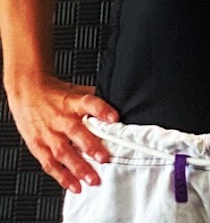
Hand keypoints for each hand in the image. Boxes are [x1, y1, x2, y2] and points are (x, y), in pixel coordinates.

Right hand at [5, 76, 117, 192]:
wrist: (26, 92)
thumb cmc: (54, 93)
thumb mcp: (75, 90)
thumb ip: (93, 99)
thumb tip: (117, 103)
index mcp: (71, 101)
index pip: (88, 103)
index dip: (101, 110)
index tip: (114, 118)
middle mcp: (60, 118)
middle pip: (76, 132)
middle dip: (90, 147)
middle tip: (104, 159)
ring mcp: (48, 134)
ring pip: (63, 152)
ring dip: (78, 168)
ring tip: (91, 179)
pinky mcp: (38, 146)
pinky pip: (50, 164)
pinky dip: (62, 177)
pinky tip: (74, 186)